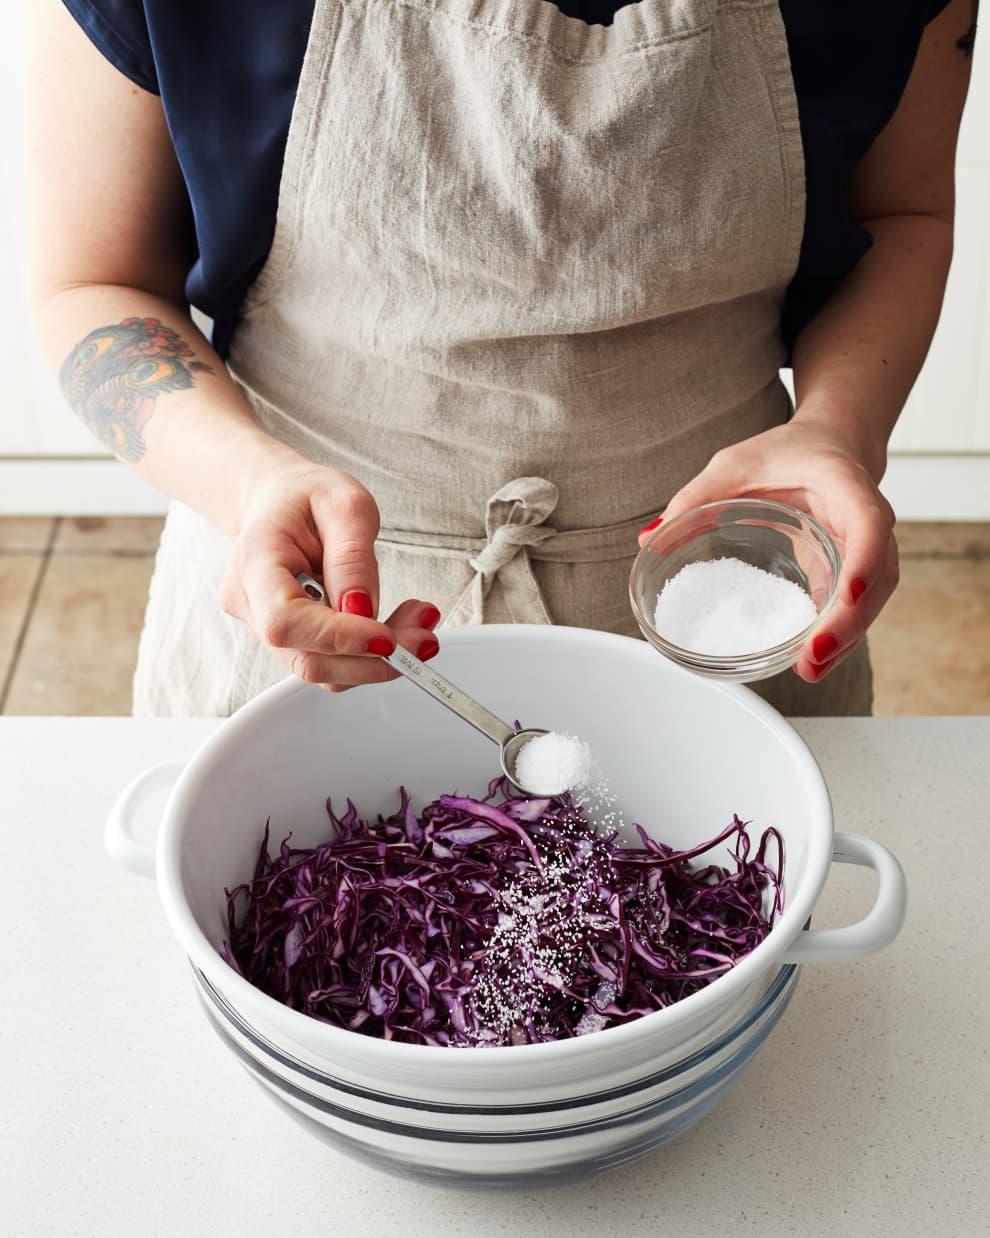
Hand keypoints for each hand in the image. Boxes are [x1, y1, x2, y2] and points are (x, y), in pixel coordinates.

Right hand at [219, 456, 441, 689]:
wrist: (279, 501)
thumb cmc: (305, 496)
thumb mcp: (345, 503)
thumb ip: (354, 557)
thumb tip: (363, 610)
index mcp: (255, 561)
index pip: (286, 621)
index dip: (339, 638)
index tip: (388, 638)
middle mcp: (251, 603)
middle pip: (307, 659)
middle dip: (374, 658)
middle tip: (425, 638)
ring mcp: (265, 628)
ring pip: (324, 669)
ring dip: (380, 658)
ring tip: (419, 621)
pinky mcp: (291, 640)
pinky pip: (331, 661)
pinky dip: (371, 652)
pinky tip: (399, 625)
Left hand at [637, 419, 898, 682]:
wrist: (828, 448)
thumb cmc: (785, 454)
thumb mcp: (734, 465)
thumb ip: (694, 498)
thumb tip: (649, 538)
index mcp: (845, 486)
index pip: (870, 525)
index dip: (864, 561)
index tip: (848, 594)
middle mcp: (866, 521)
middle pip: (878, 578)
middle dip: (849, 622)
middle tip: (811, 656)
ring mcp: (867, 550)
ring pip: (872, 600)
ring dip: (845, 639)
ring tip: (809, 669)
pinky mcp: (854, 572)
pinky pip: (855, 607)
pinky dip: (837, 635)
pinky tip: (809, 661)